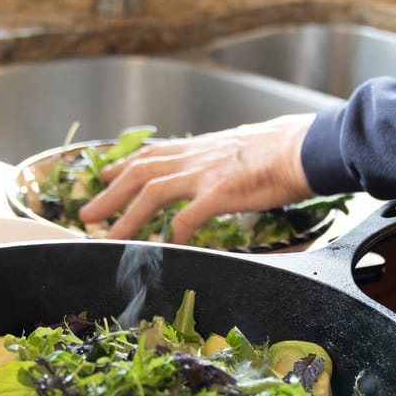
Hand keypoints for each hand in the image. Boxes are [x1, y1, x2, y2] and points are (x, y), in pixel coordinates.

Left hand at [78, 113, 316, 243]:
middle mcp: (197, 156)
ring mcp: (207, 173)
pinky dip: (173, 234)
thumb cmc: (285, 149)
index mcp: (201, 147)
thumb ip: (222, 159)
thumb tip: (219, 169)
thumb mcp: (242, 147)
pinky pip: (188, 217)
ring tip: (108, 237)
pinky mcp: (222, 191)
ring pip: (152, 193)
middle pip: (140, 172)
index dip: (123, 166)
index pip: (152, 154)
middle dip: (109, 194)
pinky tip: (165, 249)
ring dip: (126, 217)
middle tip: (87, 215)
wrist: (308, 146)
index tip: (104, 177)